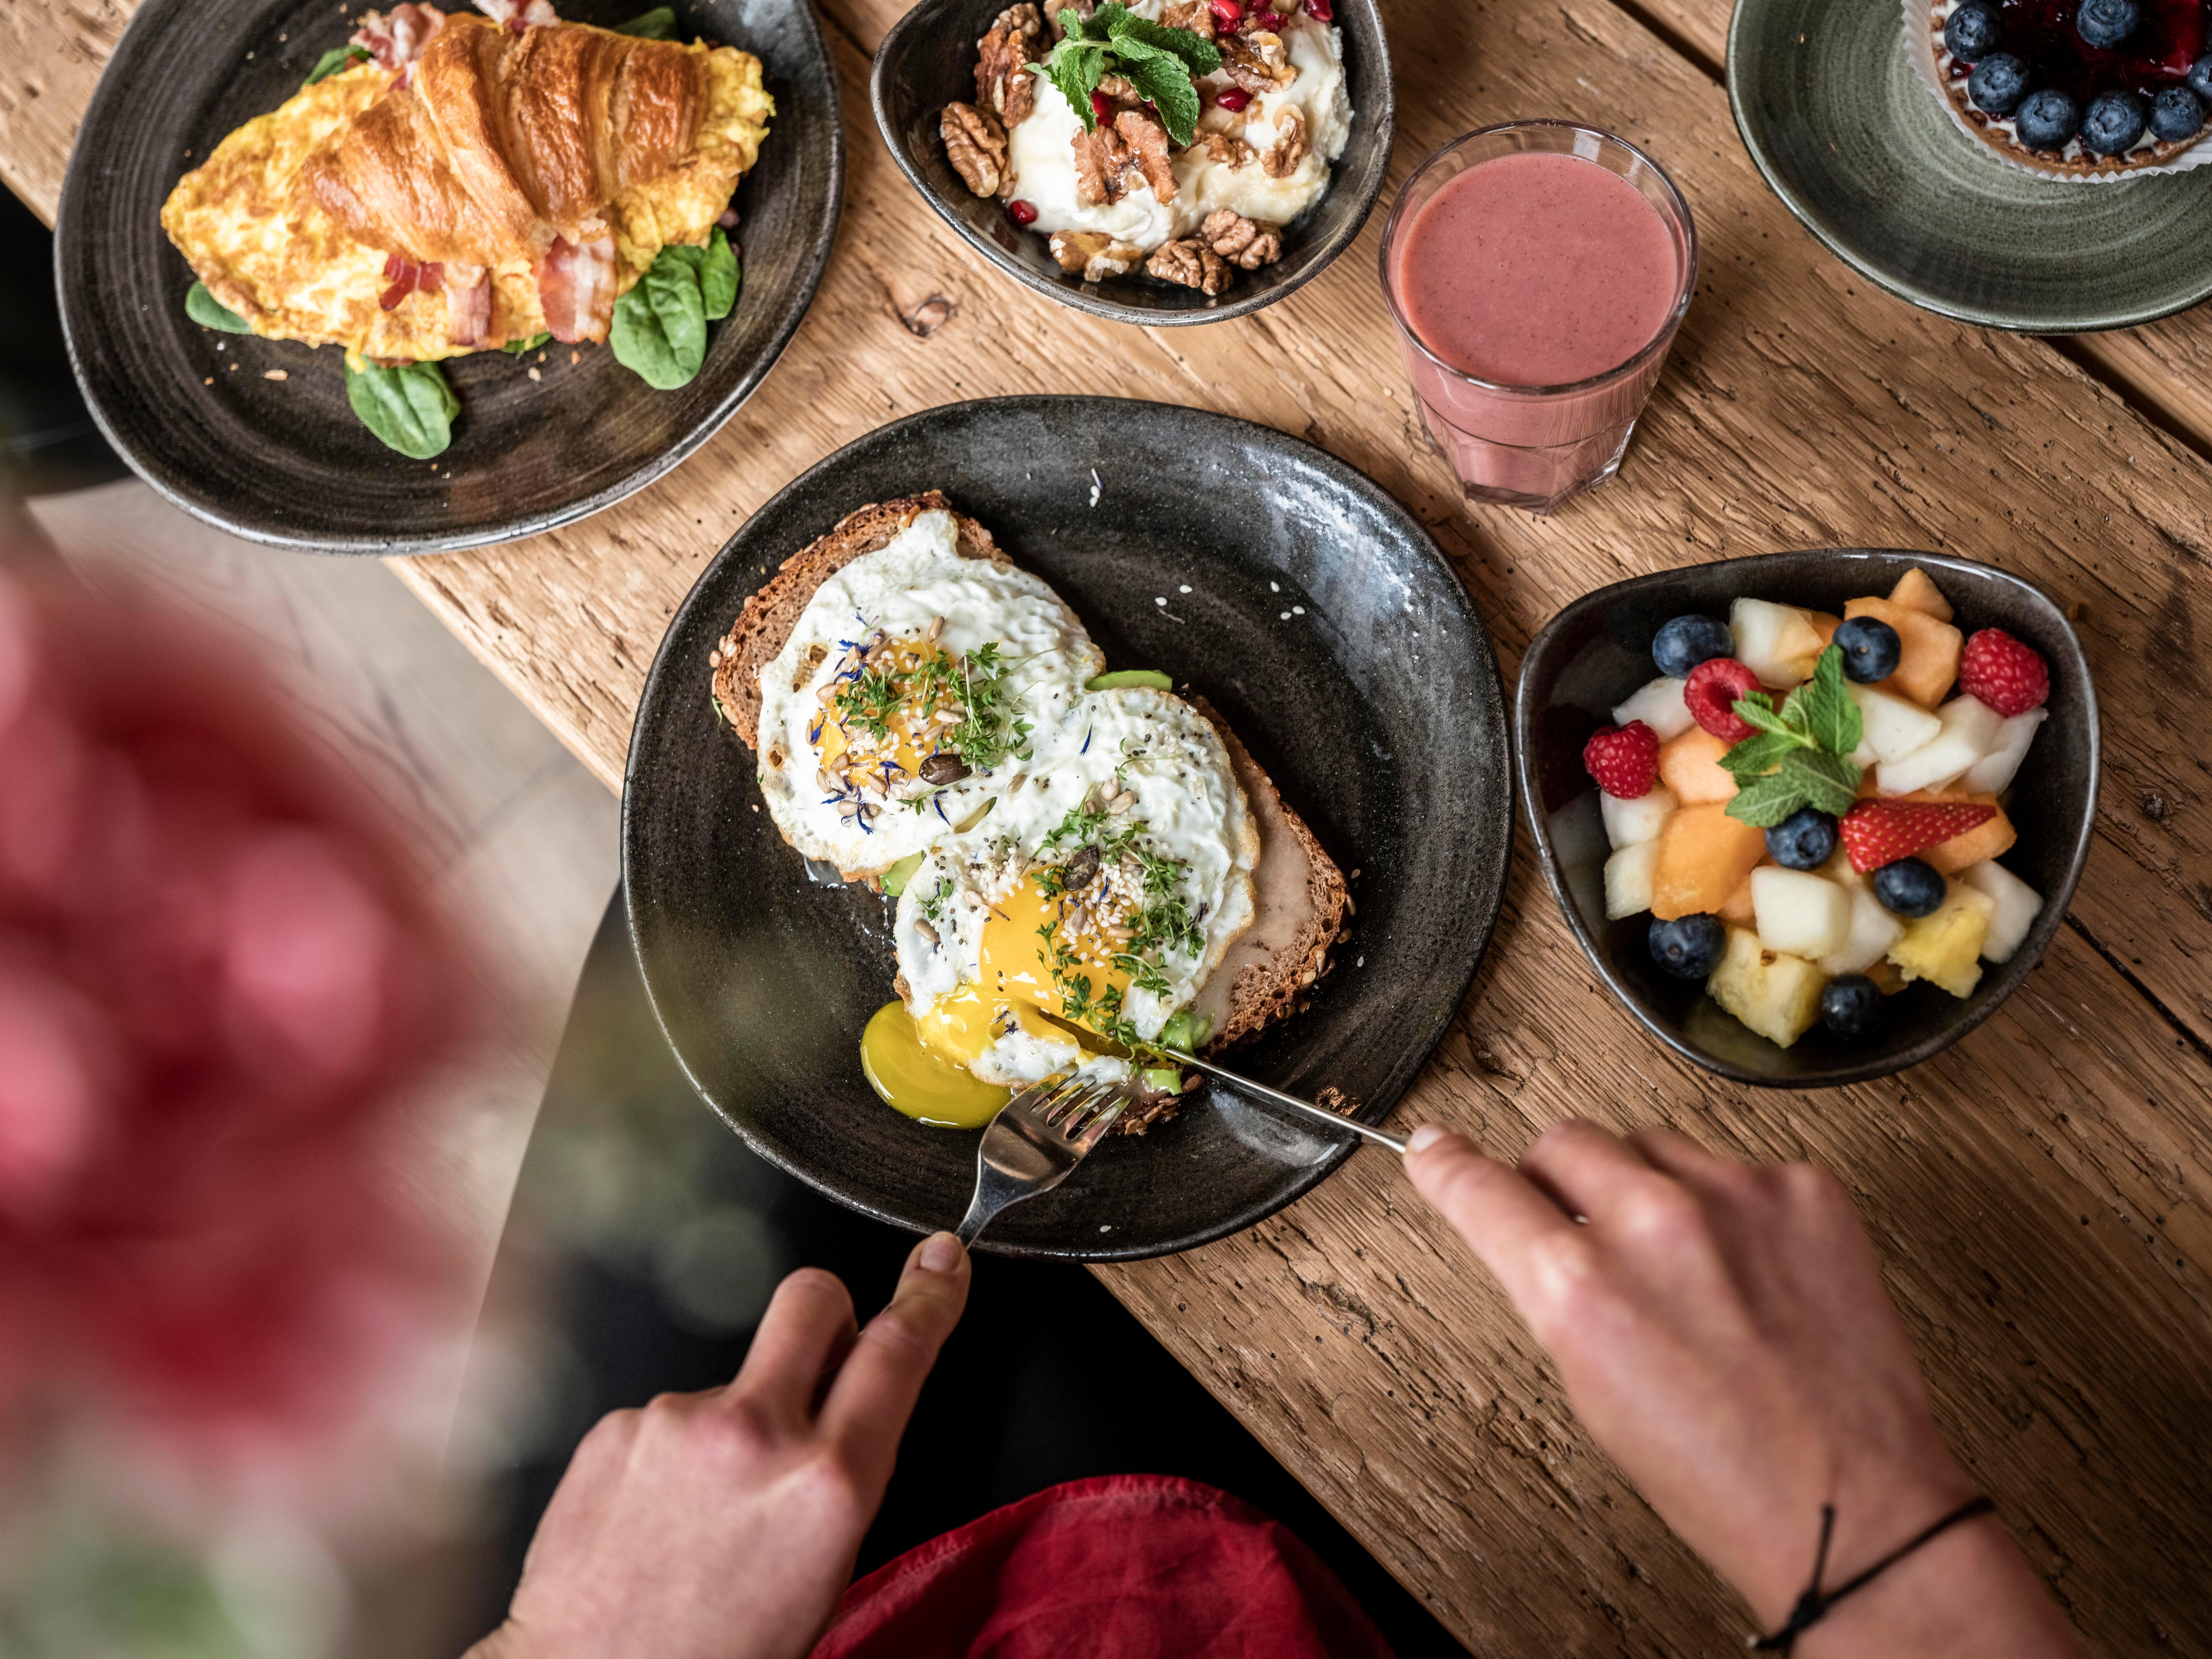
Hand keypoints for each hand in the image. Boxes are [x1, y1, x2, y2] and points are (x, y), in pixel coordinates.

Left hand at [468, 1232, 970, 1658]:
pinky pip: (669, 1415)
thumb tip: (851, 1406)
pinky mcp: (616, 1428)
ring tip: (706, 1508)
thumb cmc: (715, 1653)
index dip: (931, 1295)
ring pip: (734, 1378)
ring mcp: (676, 1423)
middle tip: (822, 1354)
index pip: (897, 1352)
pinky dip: (674, 1454)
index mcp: (825, 1484)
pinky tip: (660, 1514)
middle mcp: (753, 1436)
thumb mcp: (825, 1572)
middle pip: (811, 1300)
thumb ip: (844, 1476)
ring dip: (734, 1421)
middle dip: (829, 1313)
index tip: (941, 1261)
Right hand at [1403, 1120, 2078, 1656]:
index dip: (1448, 1163)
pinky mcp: (1806, 1191)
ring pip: (1653, 1144)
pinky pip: (1737, 1167)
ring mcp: (1738, 1197)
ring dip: (1647, 1185)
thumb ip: (1555, 1289)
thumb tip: (1527, 1223)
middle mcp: (1654, 1224)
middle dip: (1559, 1176)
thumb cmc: (1722, 1473)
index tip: (1436, 1147)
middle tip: (1582, 1220)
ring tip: (1684, 1262)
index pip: (1481, 1186)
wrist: (1855, 1506)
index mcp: (1581, 1287)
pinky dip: (1731, 1206)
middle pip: (1567, 1139)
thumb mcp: (1593, 1386)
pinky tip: (1751, 1270)